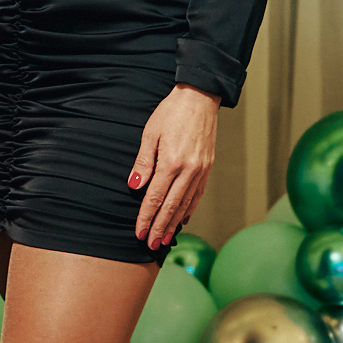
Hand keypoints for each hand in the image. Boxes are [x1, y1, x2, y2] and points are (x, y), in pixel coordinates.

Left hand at [129, 85, 219, 248]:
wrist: (200, 98)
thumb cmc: (171, 113)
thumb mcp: (151, 134)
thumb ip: (143, 163)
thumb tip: (135, 187)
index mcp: (172, 162)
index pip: (155, 198)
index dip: (146, 217)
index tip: (139, 232)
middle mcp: (189, 170)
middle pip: (171, 206)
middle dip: (159, 227)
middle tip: (151, 244)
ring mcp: (201, 170)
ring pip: (186, 204)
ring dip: (174, 223)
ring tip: (165, 238)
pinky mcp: (207, 167)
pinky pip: (197, 194)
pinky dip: (189, 209)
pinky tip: (183, 219)